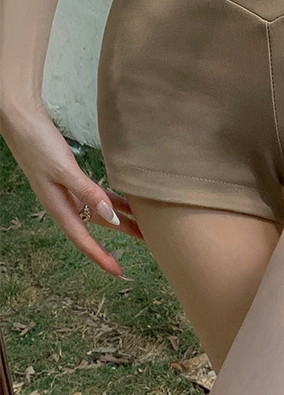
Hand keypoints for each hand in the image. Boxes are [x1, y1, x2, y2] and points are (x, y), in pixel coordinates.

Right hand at [1, 100, 143, 278]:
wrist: (23, 122)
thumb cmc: (38, 145)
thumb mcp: (63, 170)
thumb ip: (87, 193)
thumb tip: (110, 217)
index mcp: (59, 207)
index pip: (83, 240)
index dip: (101, 258)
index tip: (118, 272)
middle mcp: (66, 203)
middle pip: (99, 228)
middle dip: (123, 239)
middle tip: (149, 249)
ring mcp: (71, 192)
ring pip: (103, 212)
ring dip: (125, 220)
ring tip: (149, 228)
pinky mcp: (76, 178)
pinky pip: (101, 195)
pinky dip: (117, 200)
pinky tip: (133, 203)